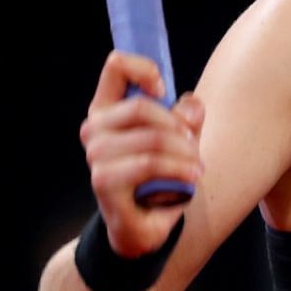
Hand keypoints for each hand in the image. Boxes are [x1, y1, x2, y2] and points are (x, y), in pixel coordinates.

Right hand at [79, 50, 203, 257]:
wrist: (144, 225)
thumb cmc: (158, 175)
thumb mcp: (179, 140)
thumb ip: (187, 118)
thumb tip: (191, 105)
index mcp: (107, 109)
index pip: (116, 66)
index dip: (144, 70)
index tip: (164, 89)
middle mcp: (94, 129)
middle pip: (141, 107)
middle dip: (177, 126)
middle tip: (193, 145)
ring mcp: (96, 156)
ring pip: (151, 138)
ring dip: (183, 153)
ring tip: (197, 167)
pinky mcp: (104, 181)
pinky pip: (149, 164)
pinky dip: (178, 170)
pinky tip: (191, 178)